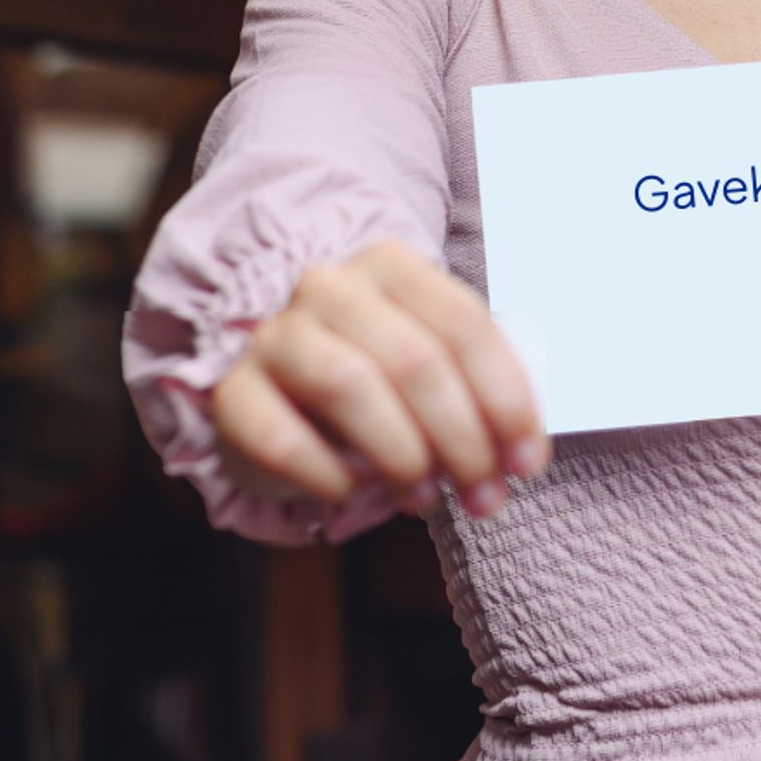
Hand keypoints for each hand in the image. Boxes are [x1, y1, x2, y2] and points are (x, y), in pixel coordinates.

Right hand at [209, 240, 549, 517]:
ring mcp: (274, 334)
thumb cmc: (377, 378)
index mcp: (391, 265)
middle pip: (414, 360)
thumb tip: (520, 455)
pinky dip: (328, 474)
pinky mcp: (232, 391)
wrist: (280, 386)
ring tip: (426, 495)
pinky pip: (282, 437)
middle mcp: (328, 285)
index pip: (464, 325)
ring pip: (350, 386)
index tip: (528, 460)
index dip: (505, 399)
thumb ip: (476, 392)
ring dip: (402, 454)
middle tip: (485, 495)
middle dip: (463, 438)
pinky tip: (352, 492)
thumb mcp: (431, 365)